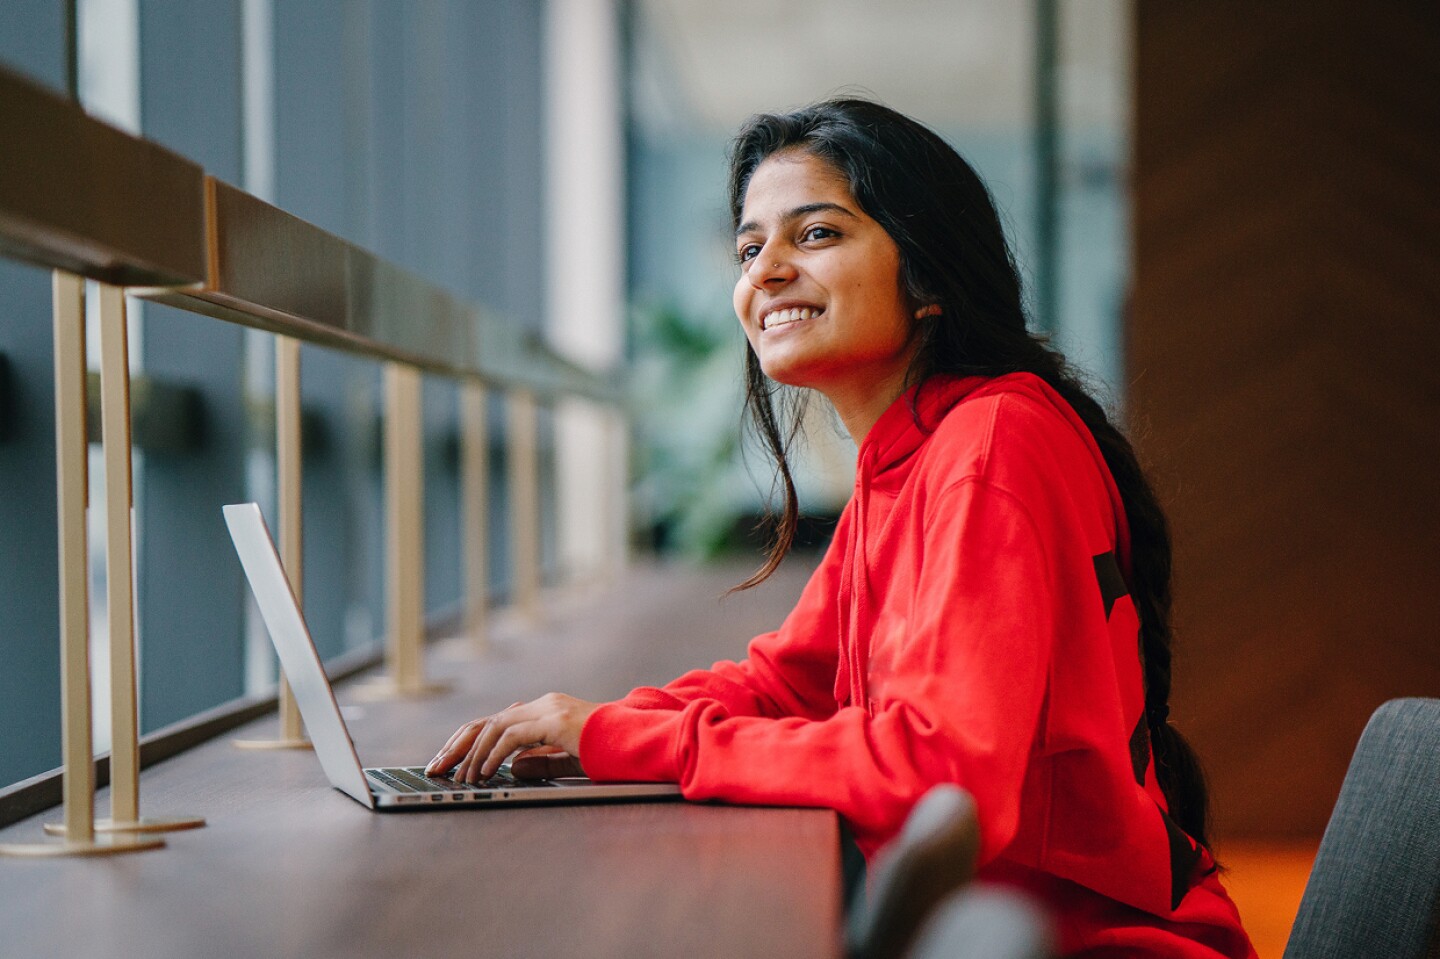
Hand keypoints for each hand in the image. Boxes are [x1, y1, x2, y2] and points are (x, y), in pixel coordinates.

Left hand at [424, 693, 598, 782]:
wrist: (638, 739)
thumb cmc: (610, 750)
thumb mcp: (568, 760)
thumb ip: (541, 761)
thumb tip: (512, 767)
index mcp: (544, 711)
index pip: (494, 723)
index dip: (467, 743)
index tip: (447, 763)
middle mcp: (541, 705)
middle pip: (484, 722)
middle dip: (456, 746)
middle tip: (434, 768)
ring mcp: (547, 710)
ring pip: (493, 727)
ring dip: (472, 756)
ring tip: (463, 780)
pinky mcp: (554, 720)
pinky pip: (512, 736)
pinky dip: (494, 755)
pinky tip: (486, 772)